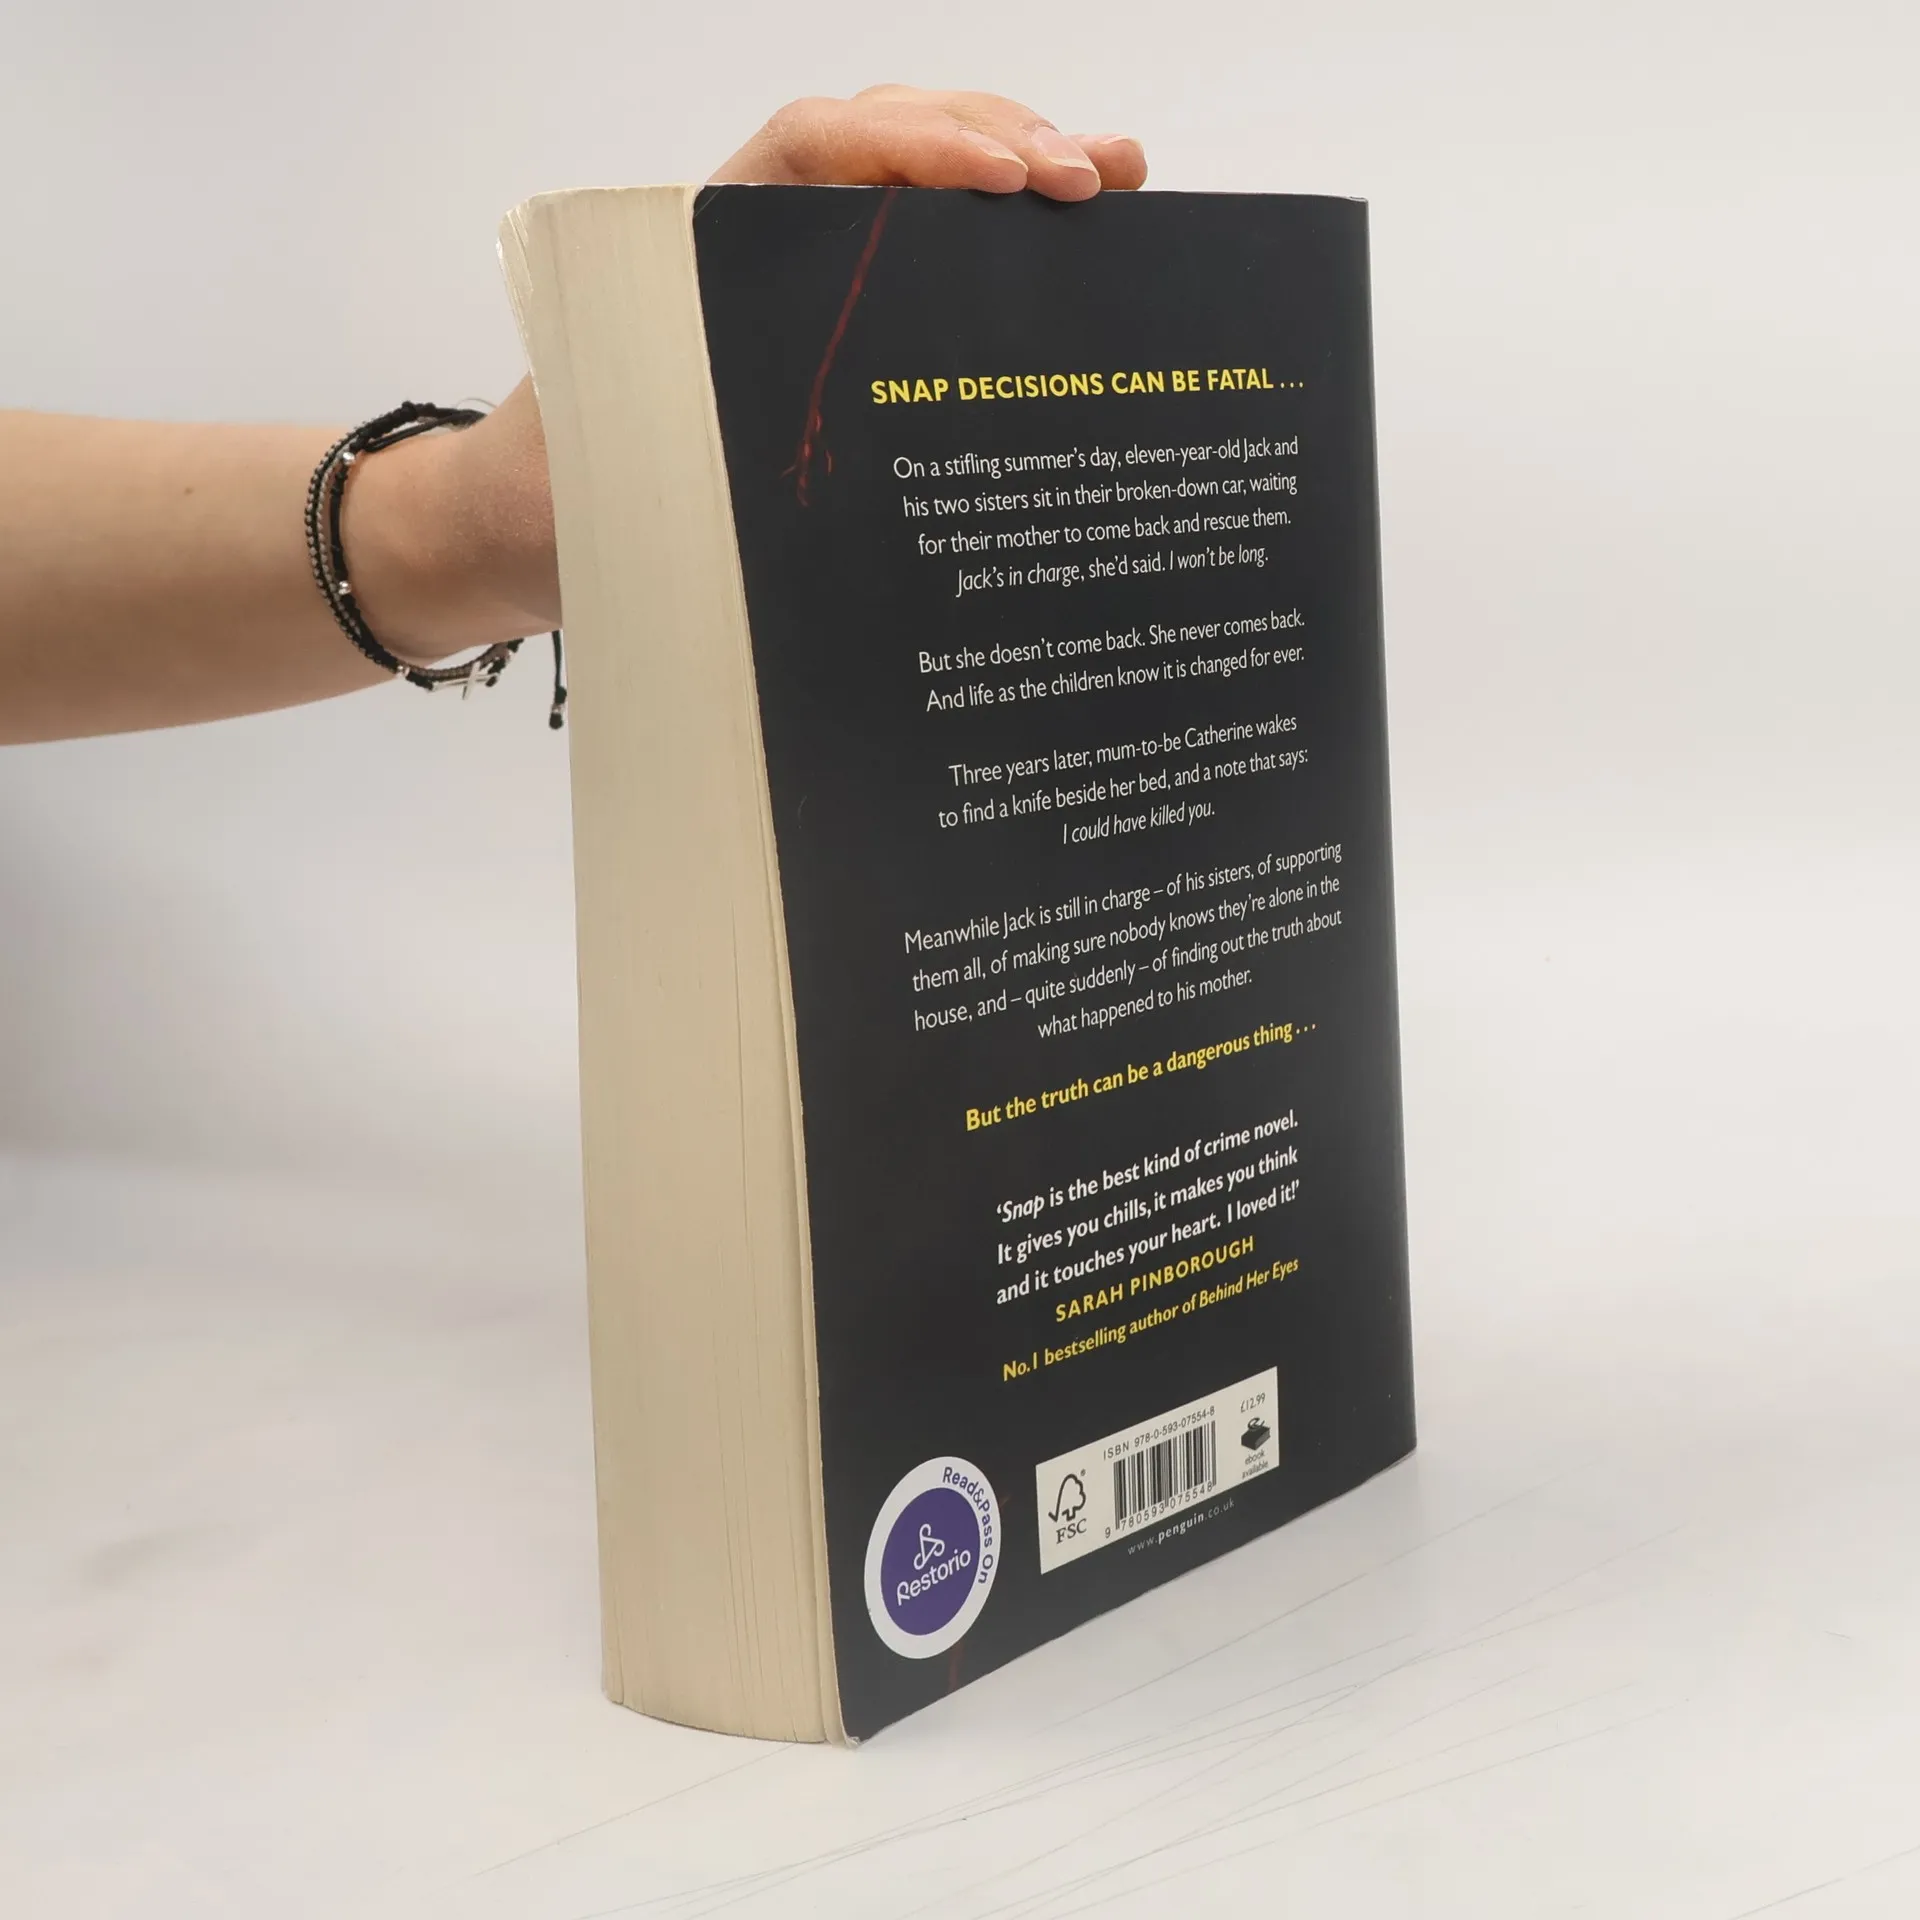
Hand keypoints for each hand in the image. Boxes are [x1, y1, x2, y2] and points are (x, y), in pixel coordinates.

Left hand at [435, 90, 1147, 646]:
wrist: (506, 532)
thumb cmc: (548, 499)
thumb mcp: (611, 472)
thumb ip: (691, 452)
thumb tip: (808, 490)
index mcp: (695, 246)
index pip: (812, 151)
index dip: (913, 149)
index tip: (1003, 184)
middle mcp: (752, 243)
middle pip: (885, 142)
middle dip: (1000, 141)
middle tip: (1103, 174)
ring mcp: (793, 280)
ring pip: (911, 192)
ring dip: (1014, 175)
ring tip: (1116, 183)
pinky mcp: (823, 329)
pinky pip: (913, 263)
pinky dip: (991, 250)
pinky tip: (1065, 252)